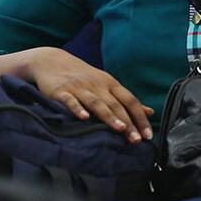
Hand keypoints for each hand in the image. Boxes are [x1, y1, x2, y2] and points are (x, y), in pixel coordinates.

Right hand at [0, 47, 153, 143]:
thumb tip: (149, 112)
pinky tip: (84, 118)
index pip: (130, 101)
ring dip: (109, 116)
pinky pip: (71, 100)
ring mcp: (79, 88)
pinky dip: (78, 109)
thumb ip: (126, 100)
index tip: (148, 135)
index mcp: (110, 84)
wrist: (51, 61)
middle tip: (136, 139)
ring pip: (97, 103)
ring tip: (119, 129)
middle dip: (128, 122)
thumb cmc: (82, 76)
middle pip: (116, 104)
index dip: (140, 117)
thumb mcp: (106, 84)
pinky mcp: (61, 91)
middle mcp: (97, 85)